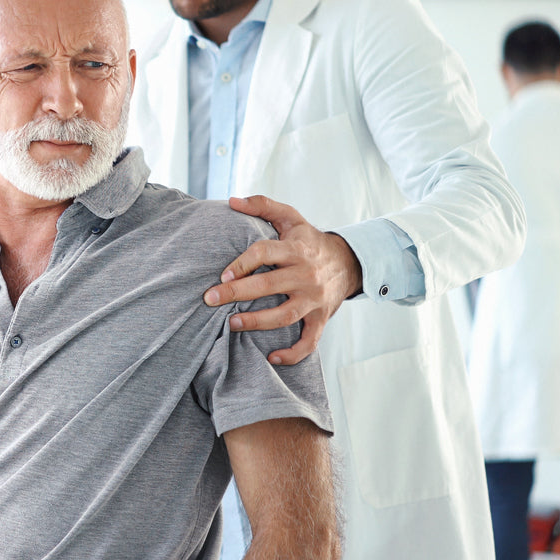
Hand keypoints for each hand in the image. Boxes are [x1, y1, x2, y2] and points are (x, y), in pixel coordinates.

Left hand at [202, 195, 362, 365]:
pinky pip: (309, 341)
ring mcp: (314, 299)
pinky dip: (293, 353)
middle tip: (209, 299)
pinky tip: (271, 358)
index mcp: (296, 249)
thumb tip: (232, 201)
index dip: (242, 263)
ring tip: (231, 324)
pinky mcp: (321, 318)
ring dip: (256, 322)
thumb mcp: (291, 218)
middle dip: (236, 293)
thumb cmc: (309, 241)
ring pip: (284, 316)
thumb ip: (263, 205)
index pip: (265, 252)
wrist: (349, 262)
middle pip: (269, 286)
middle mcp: (306, 275)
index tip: (221, 274)